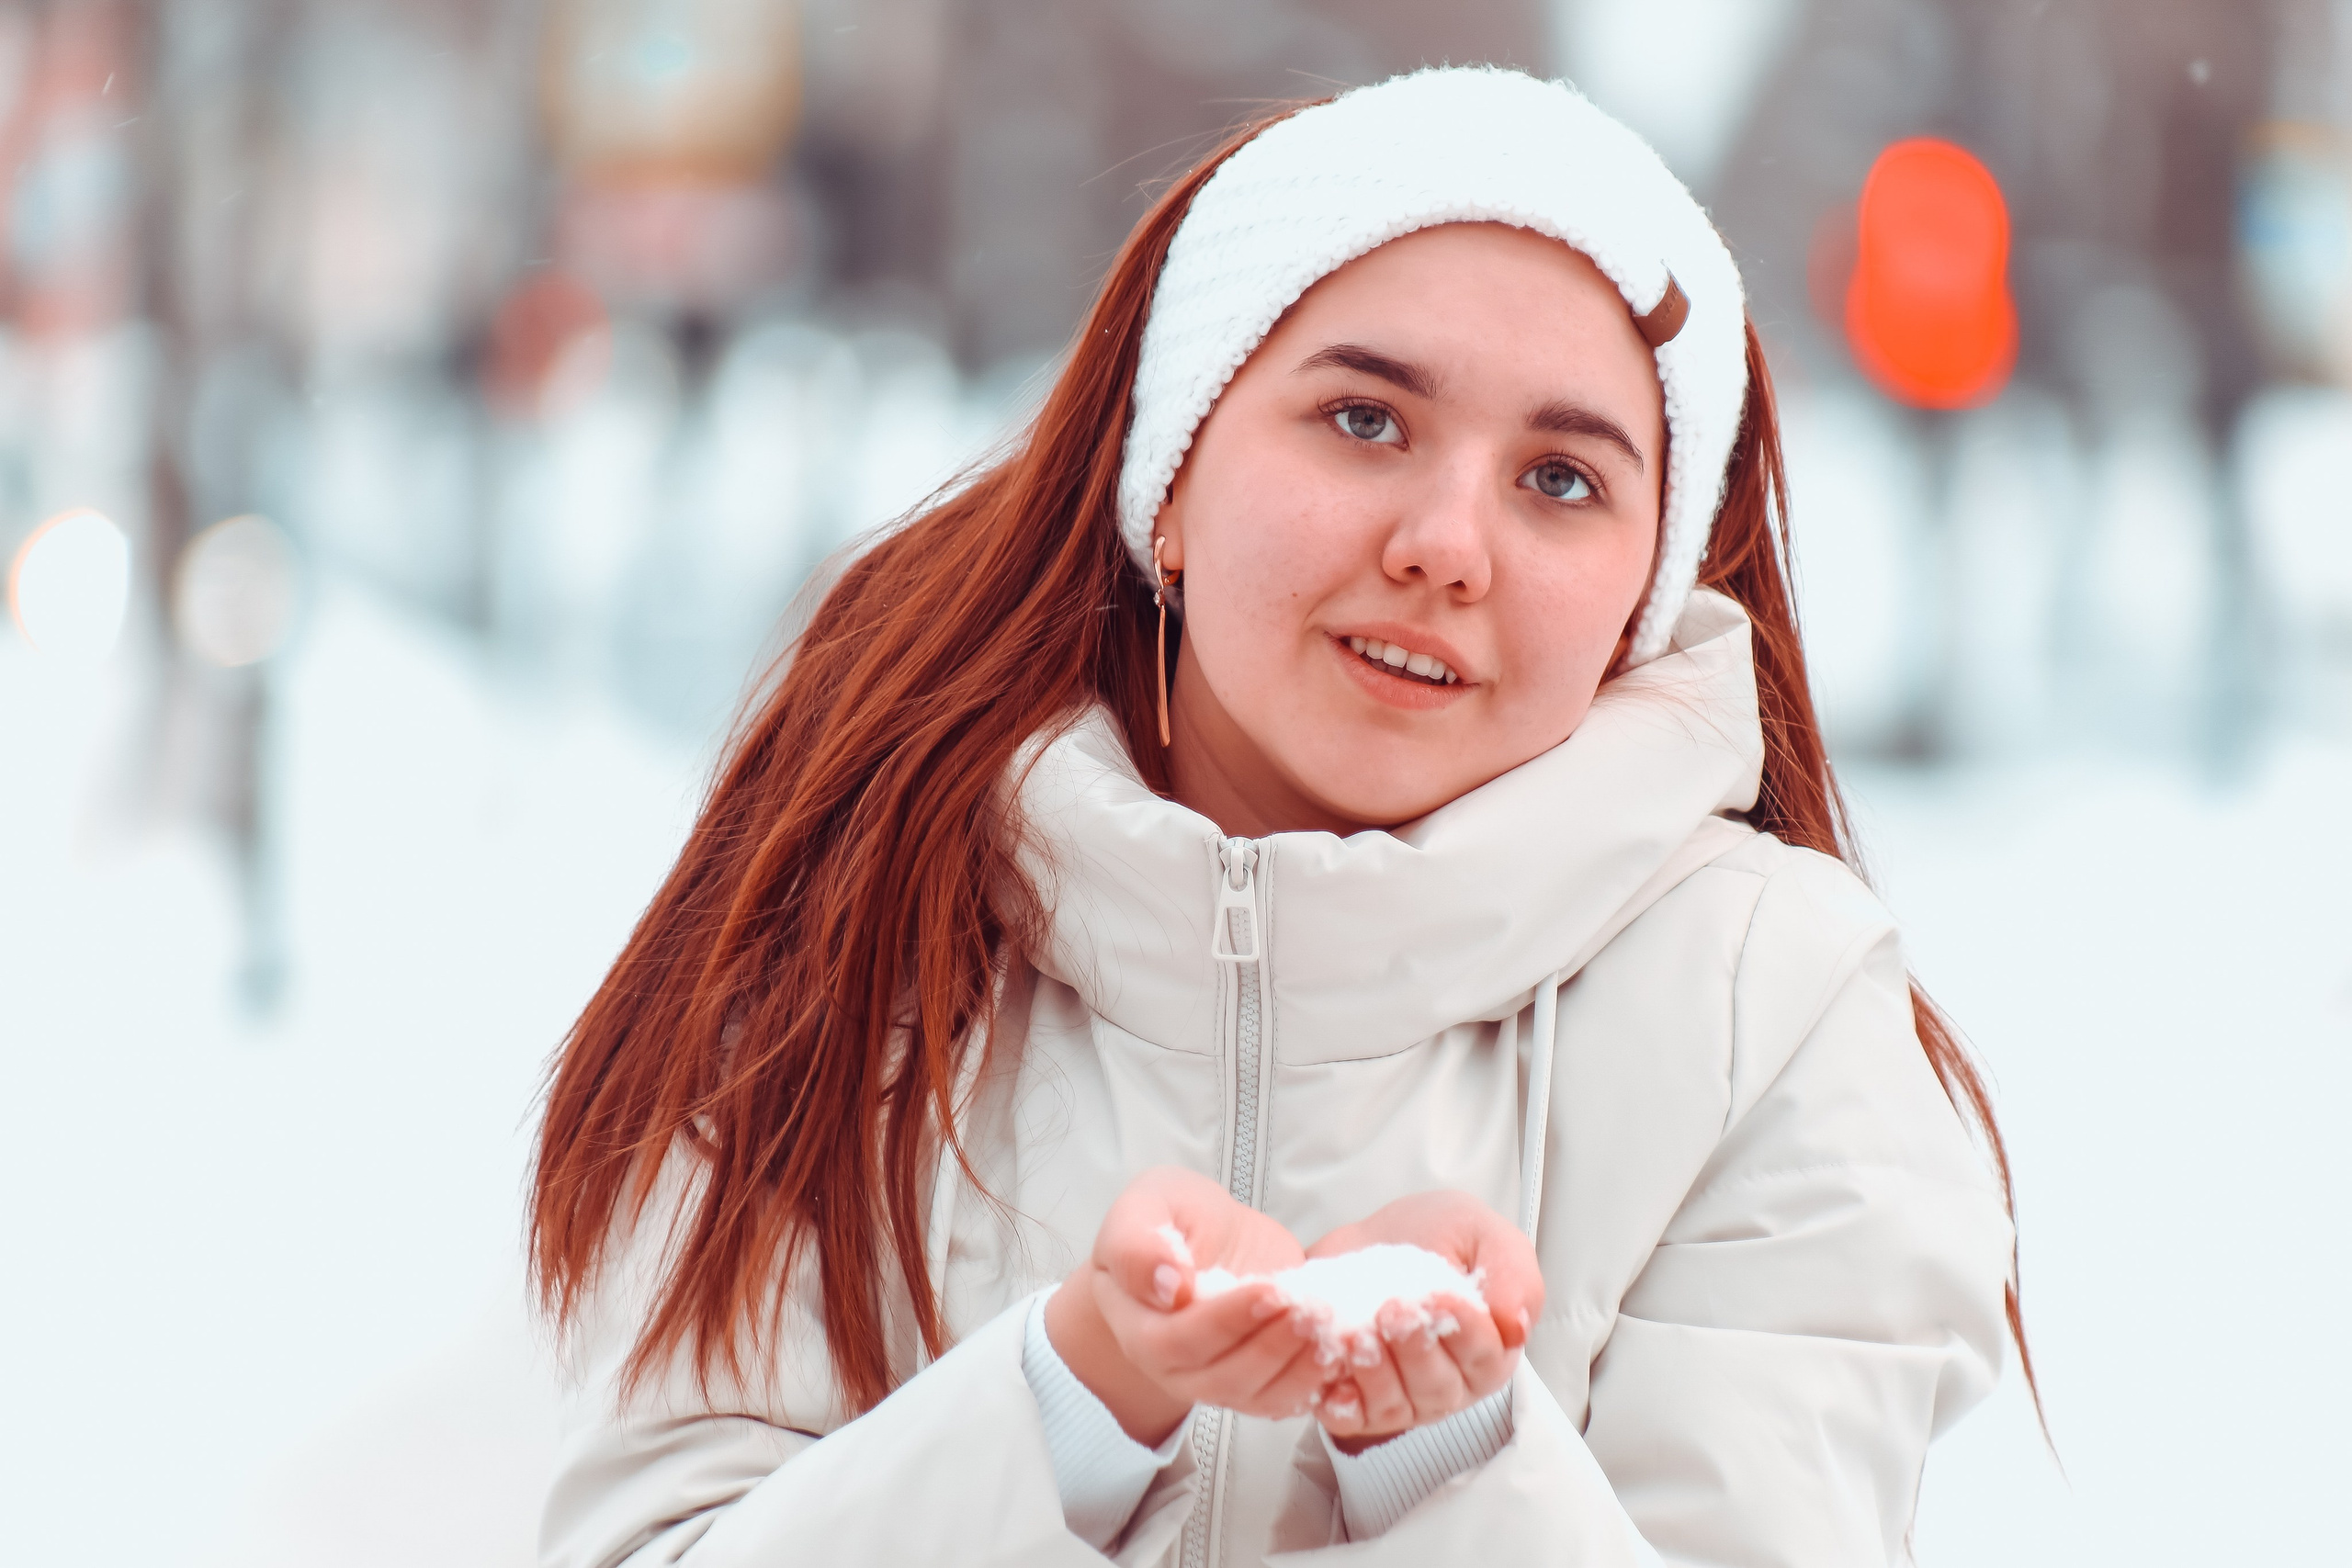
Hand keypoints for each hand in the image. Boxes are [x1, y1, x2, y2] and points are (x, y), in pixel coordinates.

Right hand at [1045, 1167, 1331, 1443]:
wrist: (1202, 1238)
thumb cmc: (1168, 1220)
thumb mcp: (1143, 1208)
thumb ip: (1138, 1243)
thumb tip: (1167, 1285)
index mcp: (1138, 1327)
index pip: (1178, 1340)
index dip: (1226, 1321)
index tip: (1269, 1289)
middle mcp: (1173, 1368)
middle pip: (1222, 1377)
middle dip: (1271, 1347)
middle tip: (1312, 1312)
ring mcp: (1215, 1380)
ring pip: (1256, 1396)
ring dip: (1298, 1369)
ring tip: (1330, 1329)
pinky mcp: (1255, 1380)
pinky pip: (1282, 1399)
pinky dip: (1314, 1382)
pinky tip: (1338, 1352)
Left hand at [1306, 1191, 1542, 1450]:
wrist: (1373, 1237)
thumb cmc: (1436, 1237)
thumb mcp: (1481, 1233)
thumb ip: (1512, 1273)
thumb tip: (1515, 1325)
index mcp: (1489, 1347)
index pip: (1484, 1355)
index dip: (1463, 1330)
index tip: (1440, 1296)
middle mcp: (1449, 1382)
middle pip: (1437, 1386)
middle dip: (1414, 1350)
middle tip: (1390, 1310)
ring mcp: (1404, 1398)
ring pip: (1394, 1404)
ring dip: (1374, 1373)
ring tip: (1354, 1333)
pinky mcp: (1358, 1404)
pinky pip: (1350, 1418)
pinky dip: (1339, 1401)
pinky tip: (1330, 1369)